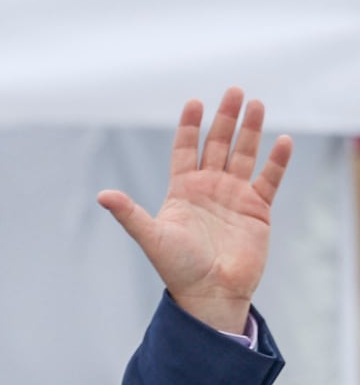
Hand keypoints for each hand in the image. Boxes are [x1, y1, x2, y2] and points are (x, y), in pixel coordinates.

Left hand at [97, 88, 291, 333]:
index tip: (195, 101)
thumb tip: (101, 195)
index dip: (190, 126)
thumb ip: (129, 213)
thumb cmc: (177, 267)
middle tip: (234, 91)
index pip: (185, 149)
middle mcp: (208, 188)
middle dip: (225, 118)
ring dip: (251, 130)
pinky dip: (276, 161)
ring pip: (244, 154)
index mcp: (182, 190)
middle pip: (218, 144)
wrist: (209, 293)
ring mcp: (235, 196)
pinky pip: (270, 178)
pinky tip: (282, 140)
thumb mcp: (151, 236)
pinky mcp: (258, 209)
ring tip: (257, 103)